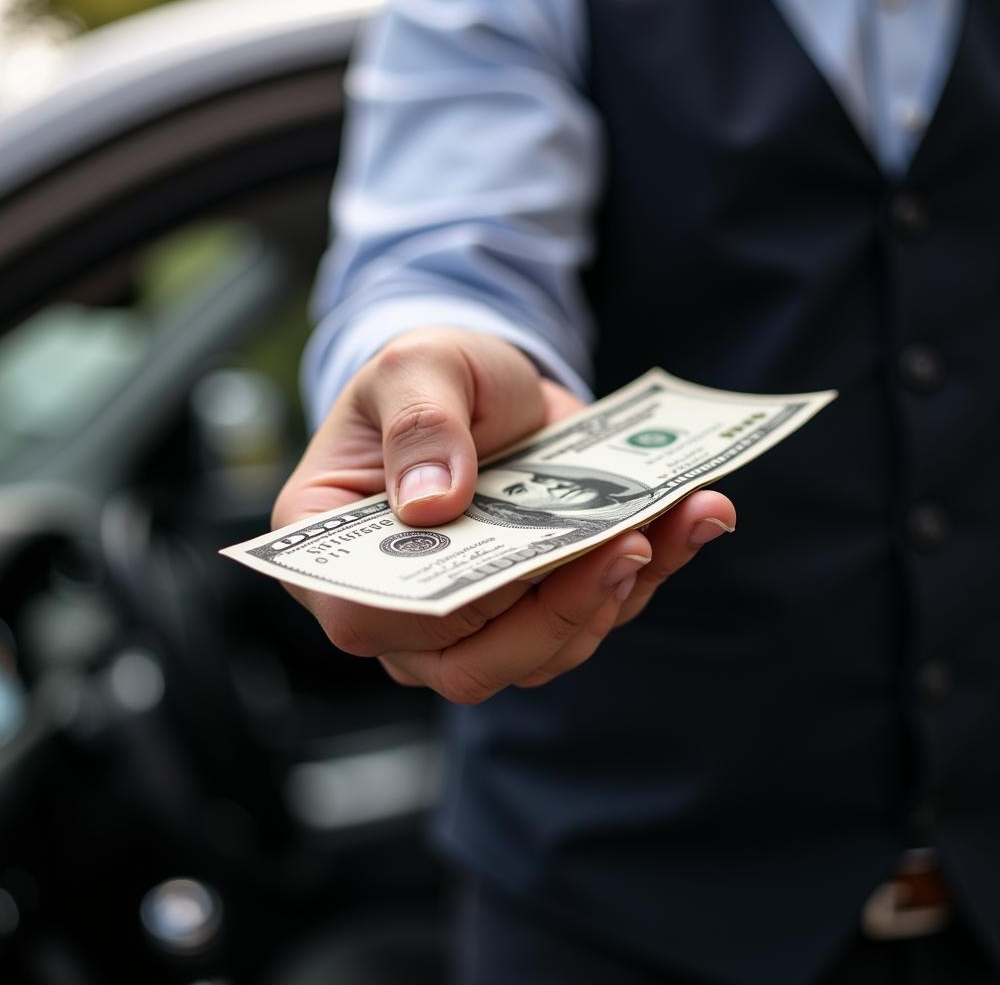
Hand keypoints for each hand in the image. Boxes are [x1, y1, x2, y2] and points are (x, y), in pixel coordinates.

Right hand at [272, 328, 734, 702]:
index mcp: (334, 553)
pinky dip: (651, 573)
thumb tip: (431, 504)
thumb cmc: (427, 376)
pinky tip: (697, 516)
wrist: (484, 385)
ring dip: (620, 594)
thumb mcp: (415, 368)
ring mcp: (470, 619)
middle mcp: (398, 606)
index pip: (367, 614)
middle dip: (557, 614)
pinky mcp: (536, 607)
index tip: (514, 561)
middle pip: (468, 662)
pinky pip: (593, 616)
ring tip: (685, 516)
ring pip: (544, 651)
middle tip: (625, 547)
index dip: (438, 607)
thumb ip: (419, 424)